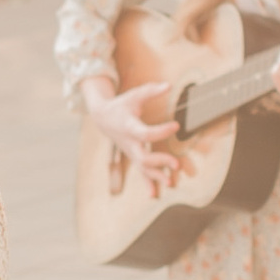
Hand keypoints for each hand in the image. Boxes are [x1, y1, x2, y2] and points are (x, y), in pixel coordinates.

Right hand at [85, 80, 185, 197]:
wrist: (103, 118)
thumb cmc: (121, 105)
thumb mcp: (134, 95)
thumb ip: (151, 91)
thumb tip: (168, 85)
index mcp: (129, 127)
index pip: (145, 133)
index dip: (161, 131)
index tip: (176, 125)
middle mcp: (129, 143)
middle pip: (143, 157)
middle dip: (159, 161)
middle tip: (176, 163)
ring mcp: (131, 152)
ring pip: (143, 168)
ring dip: (156, 176)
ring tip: (170, 182)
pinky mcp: (133, 157)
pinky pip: (140, 173)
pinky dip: (147, 184)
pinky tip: (155, 194)